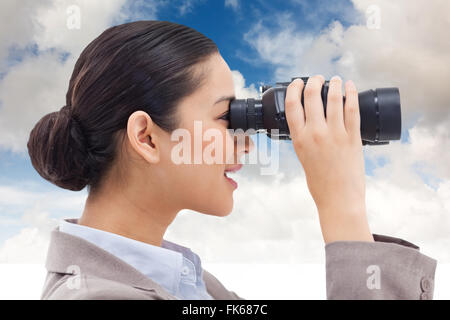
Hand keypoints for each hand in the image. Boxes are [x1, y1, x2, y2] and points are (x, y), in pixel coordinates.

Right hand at [284, 75, 372, 243]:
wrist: (338, 199)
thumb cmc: (320, 183)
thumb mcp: (303, 158)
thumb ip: (304, 139)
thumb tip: (309, 122)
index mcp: (299, 139)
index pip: (292, 105)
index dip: (294, 88)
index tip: (298, 82)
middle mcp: (316, 134)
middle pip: (312, 96)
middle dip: (314, 81)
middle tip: (318, 78)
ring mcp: (335, 134)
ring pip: (334, 99)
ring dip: (334, 84)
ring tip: (336, 79)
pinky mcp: (353, 138)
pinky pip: (352, 110)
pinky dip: (351, 94)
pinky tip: (350, 87)